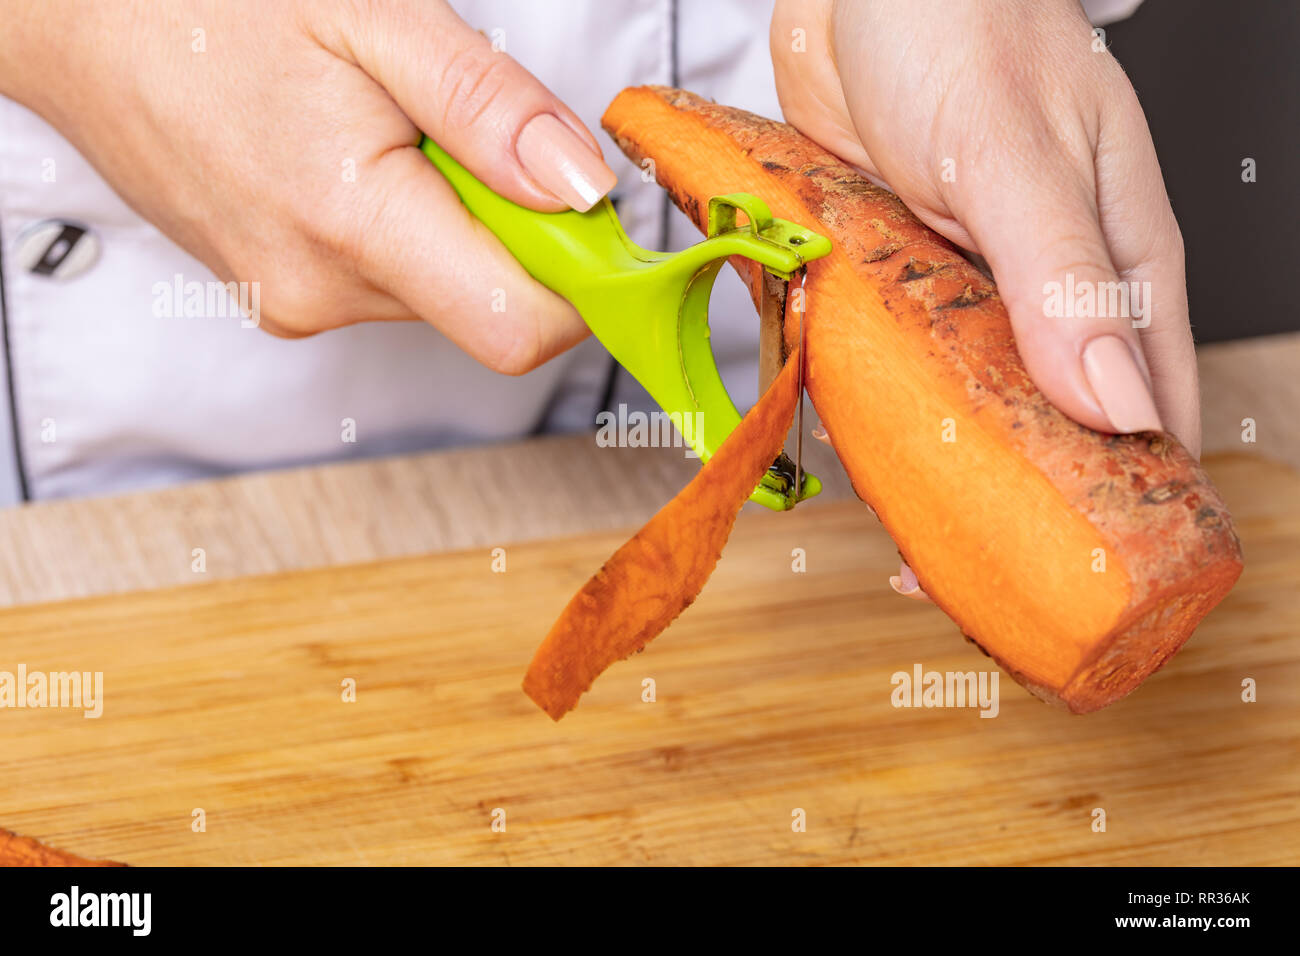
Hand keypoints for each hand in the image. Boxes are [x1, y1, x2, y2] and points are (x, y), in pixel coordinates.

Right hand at [0, 0, 615, 370]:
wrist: (80, 21)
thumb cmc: (211, 5)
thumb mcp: (374, 20)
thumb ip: (490, 110)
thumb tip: (585, 190)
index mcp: (353, 226)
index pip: (520, 327)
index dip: (582, 283)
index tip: (594, 219)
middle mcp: (321, 292)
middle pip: (489, 305)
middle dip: (511, 227)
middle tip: (458, 130)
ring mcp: (295, 301)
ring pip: (441, 290)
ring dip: (451, 219)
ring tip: (383, 131)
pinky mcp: (283, 296)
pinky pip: (389, 280)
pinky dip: (404, 226)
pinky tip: (352, 159)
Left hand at [773, 0, 1195, 598]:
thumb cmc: (965, 26)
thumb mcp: (1019, 157)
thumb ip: (1066, 281)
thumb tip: (1119, 407)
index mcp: (1114, 271)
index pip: (1145, 414)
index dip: (1118, 502)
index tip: (1075, 578)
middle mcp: (1042, 296)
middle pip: (1042, 431)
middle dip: (1005, 505)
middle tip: (952, 573)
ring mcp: (963, 294)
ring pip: (957, 410)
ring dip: (927, 467)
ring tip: (897, 533)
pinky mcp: (890, 283)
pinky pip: (881, 366)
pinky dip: (862, 403)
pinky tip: (840, 439)